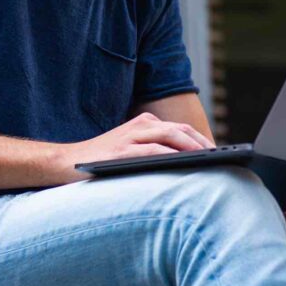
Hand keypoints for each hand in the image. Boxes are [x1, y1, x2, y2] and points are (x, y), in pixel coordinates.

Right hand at [57, 112, 214, 182]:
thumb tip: (186, 163)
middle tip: (219, 157)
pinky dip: (171, 155)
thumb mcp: (130, 149)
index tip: (217, 153)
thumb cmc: (102, 160)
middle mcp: (140, 125)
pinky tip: (183, 162)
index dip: (200, 140)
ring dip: (192, 147)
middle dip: (202, 143)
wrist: (66, 162)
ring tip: (208, 159)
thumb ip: (153, 149)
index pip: (180, 129)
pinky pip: (153, 150)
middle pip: (180, 130)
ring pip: (171, 136)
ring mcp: (130, 136)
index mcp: (144, 123)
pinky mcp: (122, 151)